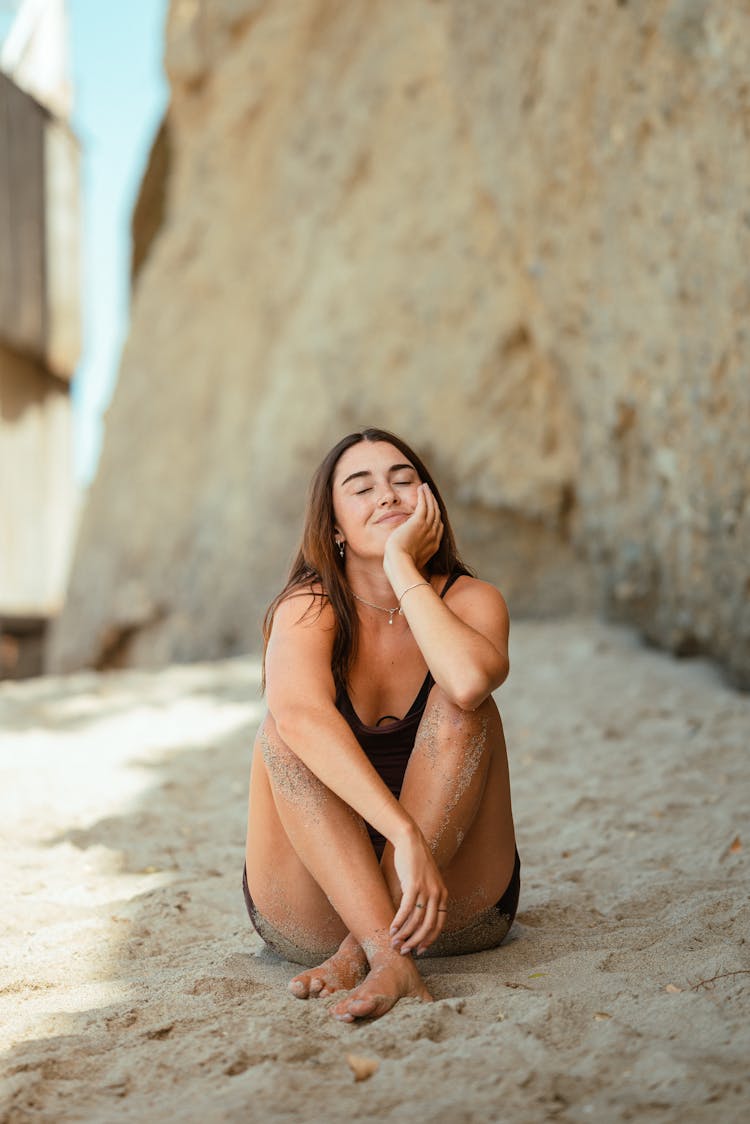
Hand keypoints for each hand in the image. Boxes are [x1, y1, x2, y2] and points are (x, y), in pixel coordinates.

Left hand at [385, 483, 443, 571]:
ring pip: (432, 507)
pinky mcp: (419, 522)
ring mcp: (428, 528)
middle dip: (433, 503)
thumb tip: (406, 553)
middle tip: (429, 494)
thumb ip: (411, 554)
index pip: (438, 527)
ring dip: (429, 496)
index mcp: (433, 546)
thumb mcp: (410, 560)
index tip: (432, 509)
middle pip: (437, 515)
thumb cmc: (400, 567)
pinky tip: (421, 488)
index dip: (436, 516)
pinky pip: (424, 504)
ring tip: (425, 487)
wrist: (400, 564)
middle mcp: (433, 535)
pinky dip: (424, 495)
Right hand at [389, 822, 448, 954]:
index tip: (420, 949)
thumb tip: (415, 917)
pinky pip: (406, 909)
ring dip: (405, 934)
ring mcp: (426, 889)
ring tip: (394, 942)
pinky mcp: (413, 884)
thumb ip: (424, 897)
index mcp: (442, 894)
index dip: (430, 939)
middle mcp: (437, 893)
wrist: (410, 840)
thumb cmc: (415, 861)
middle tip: (404, 950)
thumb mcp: (426, 881)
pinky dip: (399, 922)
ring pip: (417, 920)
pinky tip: (392, 928)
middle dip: (415, 941)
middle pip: (428, 926)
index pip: (439, 924)